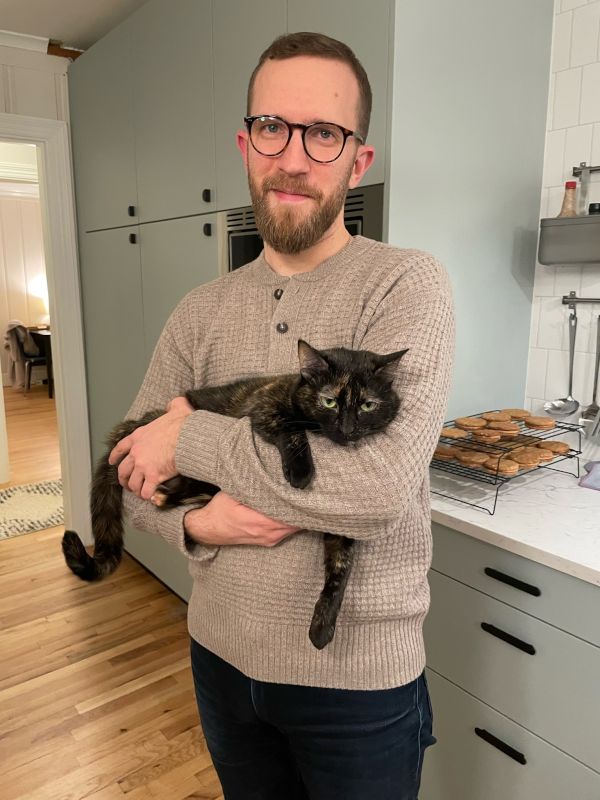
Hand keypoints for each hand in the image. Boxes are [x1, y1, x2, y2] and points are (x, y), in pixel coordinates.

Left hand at [108, 396, 192, 499]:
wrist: (187, 436)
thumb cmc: (182, 424)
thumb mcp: (176, 408)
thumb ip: (173, 406)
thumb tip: (177, 403)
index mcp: (139, 436)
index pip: (121, 448)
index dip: (115, 456)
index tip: (112, 462)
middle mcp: (137, 453)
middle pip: (123, 470)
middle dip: (123, 479)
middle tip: (127, 483)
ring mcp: (144, 466)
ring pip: (133, 483)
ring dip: (135, 489)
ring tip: (139, 492)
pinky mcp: (154, 477)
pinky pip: (146, 491)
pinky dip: (147, 496)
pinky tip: (150, 497)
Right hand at [184, 490, 301, 546]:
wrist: (209, 529)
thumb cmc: (220, 510)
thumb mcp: (232, 493)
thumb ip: (252, 488)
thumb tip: (272, 479)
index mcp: (258, 521)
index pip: (288, 514)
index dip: (299, 502)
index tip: (303, 491)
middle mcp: (267, 534)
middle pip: (296, 522)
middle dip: (302, 508)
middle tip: (306, 492)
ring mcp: (270, 540)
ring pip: (295, 528)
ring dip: (299, 515)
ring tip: (301, 499)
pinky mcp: (270, 541)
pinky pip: (288, 532)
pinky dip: (293, 521)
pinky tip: (293, 510)